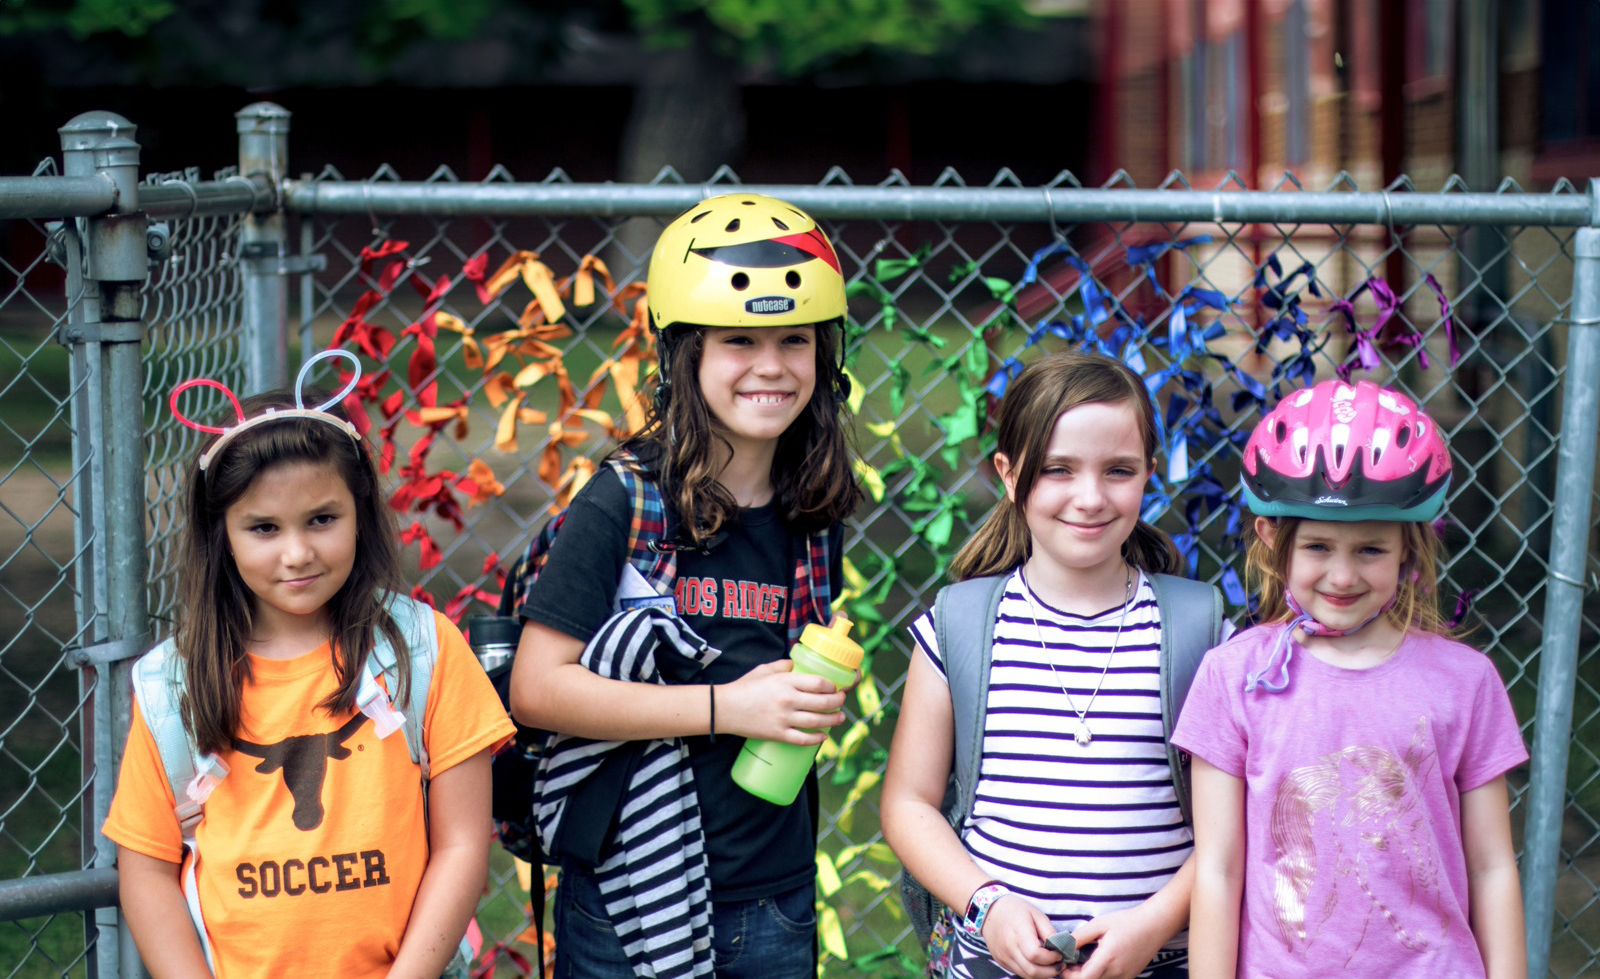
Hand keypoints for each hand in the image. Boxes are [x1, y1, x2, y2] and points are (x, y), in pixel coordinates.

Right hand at [719, 660, 845, 742]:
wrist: (724, 709)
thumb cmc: (743, 687)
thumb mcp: (764, 670)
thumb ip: (783, 666)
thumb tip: (795, 664)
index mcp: (786, 682)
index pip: (819, 683)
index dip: (832, 686)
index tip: (835, 687)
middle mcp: (788, 700)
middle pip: (823, 702)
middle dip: (838, 702)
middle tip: (841, 701)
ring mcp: (784, 719)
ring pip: (818, 721)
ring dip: (833, 720)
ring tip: (840, 717)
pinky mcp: (778, 734)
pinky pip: (803, 739)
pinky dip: (816, 739)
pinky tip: (823, 736)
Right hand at [981, 895, 1063, 978]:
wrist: (989, 910)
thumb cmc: (1015, 909)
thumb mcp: (1036, 913)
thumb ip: (1049, 932)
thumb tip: (1061, 948)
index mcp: (1018, 932)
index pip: (1035, 955)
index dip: (1051, 958)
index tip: (1059, 953)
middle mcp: (1009, 947)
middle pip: (1032, 971)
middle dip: (1050, 972)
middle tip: (1060, 964)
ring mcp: (1003, 956)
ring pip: (1026, 976)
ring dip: (1042, 975)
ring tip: (1051, 966)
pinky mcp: (1001, 961)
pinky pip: (1019, 972)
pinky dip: (1031, 972)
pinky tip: (1038, 964)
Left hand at [1063, 903, 1167, 978]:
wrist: (1154, 925)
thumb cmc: (1127, 921)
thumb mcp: (1099, 924)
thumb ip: (1079, 936)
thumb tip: (1061, 946)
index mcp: (1107, 959)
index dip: (1069, 975)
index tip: (1064, 963)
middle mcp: (1117, 972)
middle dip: (1075, 975)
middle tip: (1070, 961)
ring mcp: (1124, 977)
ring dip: (1087, 976)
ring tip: (1082, 960)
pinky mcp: (1129, 977)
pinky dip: (1099, 975)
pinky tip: (1095, 962)